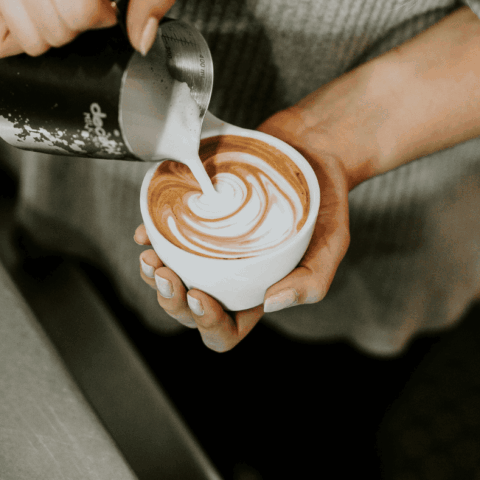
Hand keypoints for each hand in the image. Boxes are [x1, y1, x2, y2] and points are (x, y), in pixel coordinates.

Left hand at [134, 110, 352, 351]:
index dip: (207, 324)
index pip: (226, 331)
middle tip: (165, 274)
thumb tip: (271, 303)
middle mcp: (228, 278)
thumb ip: (312, 281)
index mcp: (256, 294)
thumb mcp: (333, 243)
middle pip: (188, 310)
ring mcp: (210, 250)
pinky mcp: (198, 220)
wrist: (312, 149)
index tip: (199, 295)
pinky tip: (145, 232)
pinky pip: (165, 237)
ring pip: (171, 278)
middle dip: (170, 300)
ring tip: (150, 257)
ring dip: (153, 277)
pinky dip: (150, 238)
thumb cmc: (324, 201)